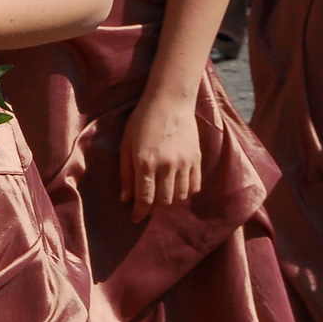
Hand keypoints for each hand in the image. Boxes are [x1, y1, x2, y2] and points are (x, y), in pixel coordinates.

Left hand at [119, 91, 202, 222]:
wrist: (170, 102)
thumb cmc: (142, 121)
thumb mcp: (126, 144)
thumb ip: (126, 172)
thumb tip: (125, 198)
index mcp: (146, 162)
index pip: (145, 198)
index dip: (140, 212)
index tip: (135, 219)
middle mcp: (167, 166)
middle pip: (164, 202)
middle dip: (154, 209)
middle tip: (146, 208)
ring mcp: (185, 163)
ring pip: (180, 196)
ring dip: (169, 202)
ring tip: (160, 199)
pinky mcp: (197, 160)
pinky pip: (194, 186)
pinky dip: (185, 193)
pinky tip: (176, 190)